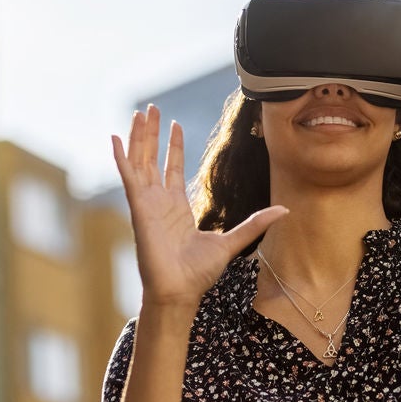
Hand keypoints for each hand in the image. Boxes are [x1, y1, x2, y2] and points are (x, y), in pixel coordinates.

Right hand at [112, 105, 285, 314]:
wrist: (180, 292)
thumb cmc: (198, 274)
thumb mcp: (233, 242)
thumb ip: (255, 223)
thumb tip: (285, 210)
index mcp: (176, 208)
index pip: (171, 169)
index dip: (172, 146)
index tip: (174, 124)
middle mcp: (159, 203)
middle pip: (153, 159)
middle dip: (153, 134)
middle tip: (152, 108)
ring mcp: (147, 204)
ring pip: (140, 162)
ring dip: (139, 137)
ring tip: (139, 113)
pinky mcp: (139, 209)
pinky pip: (128, 178)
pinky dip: (121, 158)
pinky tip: (115, 138)